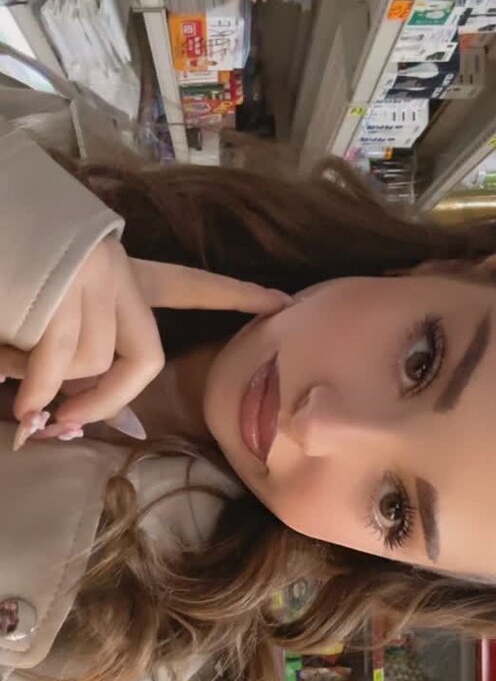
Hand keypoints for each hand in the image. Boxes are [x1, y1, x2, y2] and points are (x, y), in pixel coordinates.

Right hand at [0, 240, 289, 448]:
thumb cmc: (9, 260)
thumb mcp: (51, 304)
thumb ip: (65, 350)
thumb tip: (57, 414)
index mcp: (125, 270)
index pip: (191, 285)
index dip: (235, 296)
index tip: (282, 302)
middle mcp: (117, 274)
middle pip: (144, 359)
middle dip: (108, 399)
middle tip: (69, 420)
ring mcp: (91, 282)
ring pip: (91, 364)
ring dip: (47, 384)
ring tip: (12, 372)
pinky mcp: (60, 294)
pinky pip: (55, 366)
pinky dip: (34, 394)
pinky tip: (22, 410)